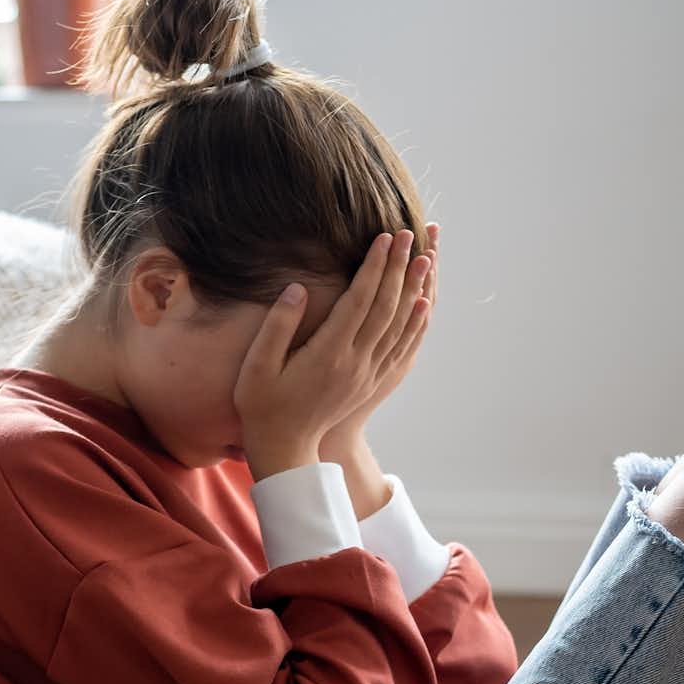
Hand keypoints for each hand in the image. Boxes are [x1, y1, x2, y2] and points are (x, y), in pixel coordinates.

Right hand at [235, 227, 432, 479]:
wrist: (285, 448)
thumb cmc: (263, 404)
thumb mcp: (257, 365)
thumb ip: (277, 326)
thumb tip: (297, 288)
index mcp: (327, 354)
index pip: (359, 301)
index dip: (374, 267)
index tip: (384, 237)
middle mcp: (355, 363)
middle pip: (385, 308)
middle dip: (398, 268)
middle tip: (409, 234)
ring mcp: (367, 373)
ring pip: (400, 326)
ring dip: (414, 290)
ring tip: (426, 259)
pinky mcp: (372, 381)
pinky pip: (402, 348)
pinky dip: (416, 324)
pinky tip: (424, 304)